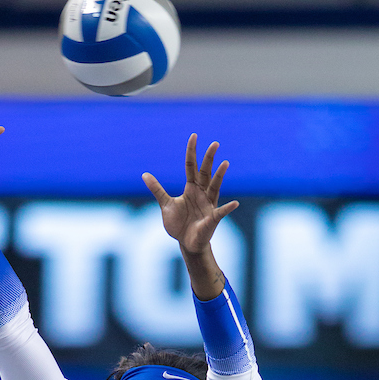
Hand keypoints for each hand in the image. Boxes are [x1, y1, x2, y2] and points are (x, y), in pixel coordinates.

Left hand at [142, 133, 237, 253]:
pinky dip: (228, 208)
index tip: (194, 136)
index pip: (191, 166)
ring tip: (225, 163)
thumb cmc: (178, 223)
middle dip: (209, 158)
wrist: (186, 243)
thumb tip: (144, 174)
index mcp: (190, 188)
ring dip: (220, 176)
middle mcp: (201, 193)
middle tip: (215, 143)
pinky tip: (234, 203)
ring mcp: (208, 204)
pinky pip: (221, 212)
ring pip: (215, 187)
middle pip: (205, 172)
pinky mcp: (212, 218)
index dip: (192, 152)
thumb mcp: (165, 204)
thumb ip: (157, 190)